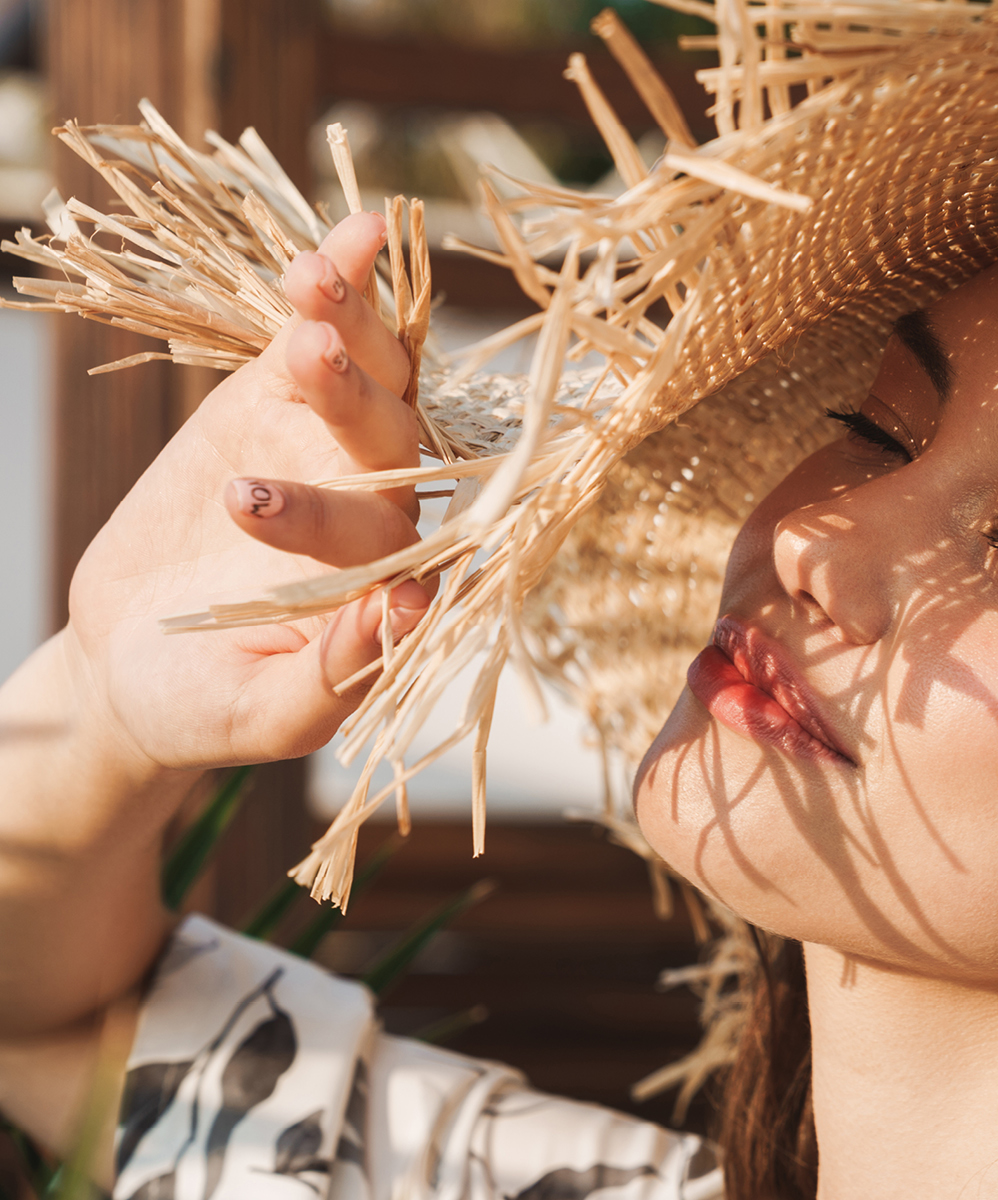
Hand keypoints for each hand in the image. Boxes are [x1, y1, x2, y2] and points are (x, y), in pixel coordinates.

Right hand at [66, 212, 427, 773]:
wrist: (133, 654)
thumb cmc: (204, 703)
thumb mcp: (264, 713)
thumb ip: (335, 675)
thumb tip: (410, 610)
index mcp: (394, 594)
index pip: (411, 555)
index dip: (387, 537)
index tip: (368, 547)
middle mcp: (385, 516)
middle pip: (395, 448)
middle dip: (356, 402)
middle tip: (309, 358)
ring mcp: (338, 450)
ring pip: (371, 381)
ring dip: (351, 328)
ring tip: (311, 286)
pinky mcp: (283, 402)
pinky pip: (320, 337)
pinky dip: (341, 286)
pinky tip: (349, 234)